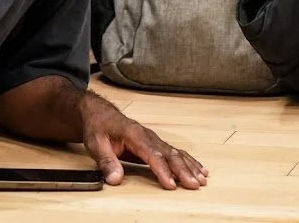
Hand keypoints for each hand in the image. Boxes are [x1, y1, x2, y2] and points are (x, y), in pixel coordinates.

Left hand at [81, 99, 207, 189]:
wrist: (100, 114)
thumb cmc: (99, 127)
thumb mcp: (96, 144)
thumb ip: (107, 162)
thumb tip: (115, 179)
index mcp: (135, 134)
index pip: (152, 155)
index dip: (163, 170)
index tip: (171, 184)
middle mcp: (149, 136)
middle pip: (170, 155)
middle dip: (183, 171)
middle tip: (194, 185)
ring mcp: (154, 139)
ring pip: (176, 153)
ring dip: (190, 167)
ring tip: (202, 180)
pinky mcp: (156, 144)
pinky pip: (175, 153)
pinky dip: (189, 161)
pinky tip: (199, 169)